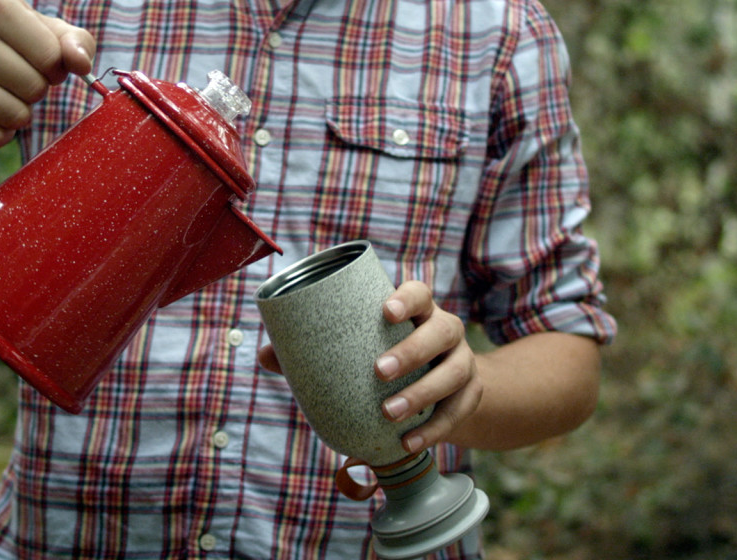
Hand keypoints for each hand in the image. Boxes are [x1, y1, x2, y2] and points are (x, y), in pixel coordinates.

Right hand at [0, 0, 95, 148]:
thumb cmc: (13, 49)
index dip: (56, 68)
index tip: (41, 62)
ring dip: (21, 114)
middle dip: (37, 90)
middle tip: (19, 79)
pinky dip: (1, 133)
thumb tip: (82, 63)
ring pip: (16, 116)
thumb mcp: (47, 34)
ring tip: (5, 95)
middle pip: (35, 87)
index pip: (51, 56)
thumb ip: (76, 42)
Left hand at [256, 280, 483, 453]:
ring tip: (390, 413)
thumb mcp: (360, 350)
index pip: (419, 292)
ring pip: (453, 372)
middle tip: (379, 372)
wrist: (443, 388)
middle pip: (441, 331)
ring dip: (422, 393)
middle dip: (412, 350)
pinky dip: (433, 430)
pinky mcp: (471, 396)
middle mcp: (446, 331)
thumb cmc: (386, 358)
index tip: (385, 311)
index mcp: (417, 311)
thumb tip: (264, 355)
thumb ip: (312, 352)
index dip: (406, 298)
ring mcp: (463, 362)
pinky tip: (407, 443)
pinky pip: (457, 412)